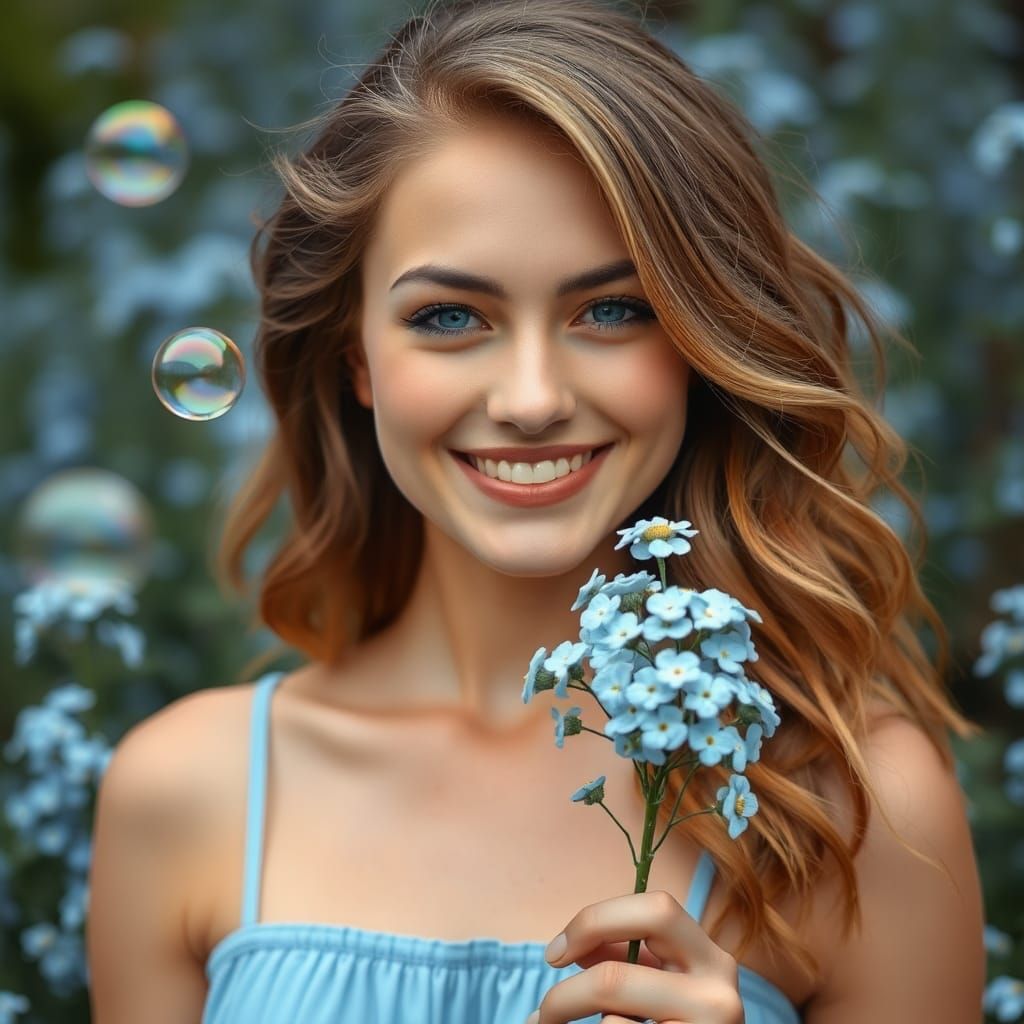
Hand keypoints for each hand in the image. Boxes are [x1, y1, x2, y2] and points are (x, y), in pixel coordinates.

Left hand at [526, 889, 744, 1023]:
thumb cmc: (679, 1021)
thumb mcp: (662, 983)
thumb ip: (624, 958)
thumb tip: (568, 947)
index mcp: (710, 957)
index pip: (654, 909)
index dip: (594, 920)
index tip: (554, 953)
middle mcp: (718, 993)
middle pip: (615, 976)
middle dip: (567, 994)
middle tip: (543, 1012)